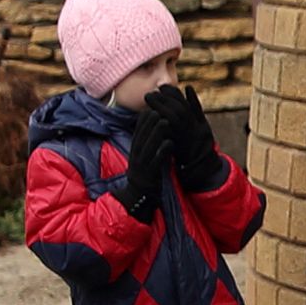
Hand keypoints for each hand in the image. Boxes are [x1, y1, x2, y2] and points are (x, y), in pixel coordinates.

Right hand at [114, 87, 205, 220]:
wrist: (138, 198)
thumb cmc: (144, 176)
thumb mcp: (142, 158)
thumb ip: (146, 146)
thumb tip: (151, 131)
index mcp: (135, 152)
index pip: (138, 133)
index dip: (144, 120)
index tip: (151, 106)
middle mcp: (136, 157)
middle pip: (142, 136)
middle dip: (149, 122)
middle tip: (157, 108)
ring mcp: (142, 166)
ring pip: (149, 146)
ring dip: (156, 133)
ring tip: (165, 121)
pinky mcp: (150, 175)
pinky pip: (157, 161)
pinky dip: (163, 151)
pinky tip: (170, 143)